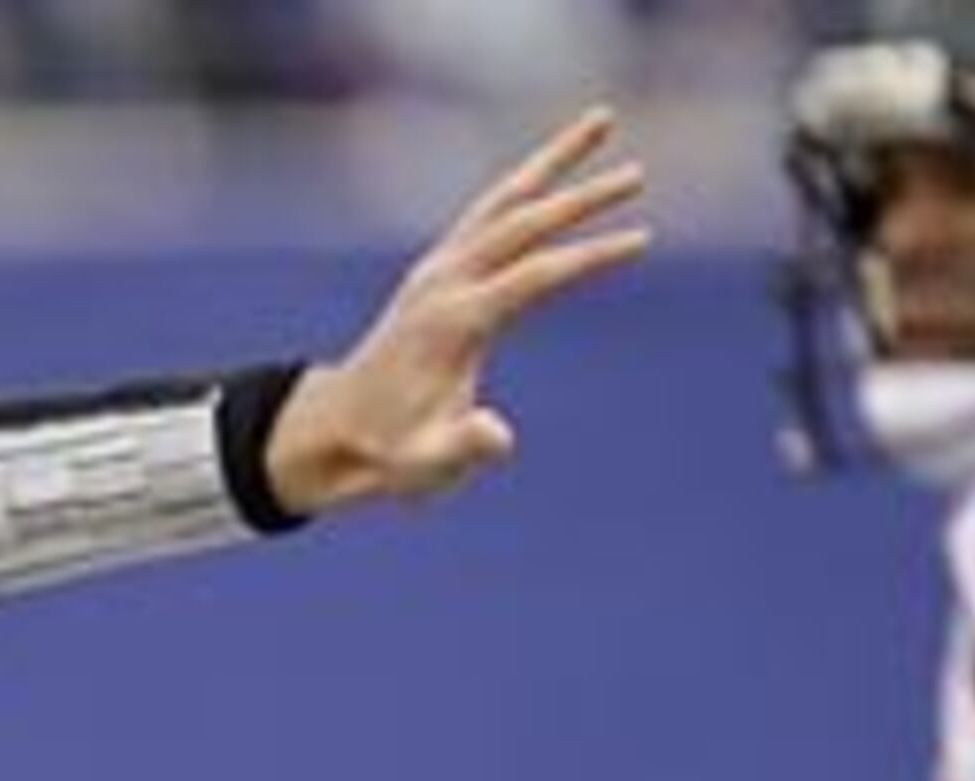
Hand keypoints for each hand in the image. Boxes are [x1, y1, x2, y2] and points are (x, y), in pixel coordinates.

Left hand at [271, 108, 650, 516]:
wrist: (334, 434)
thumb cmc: (388, 455)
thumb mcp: (424, 467)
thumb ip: (463, 450)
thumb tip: (499, 437)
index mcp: (452, 323)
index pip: (532, 277)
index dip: (587, 259)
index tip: (640, 240)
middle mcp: (443, 284)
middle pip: (521, 224)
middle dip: (581, 199)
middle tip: (638, 175)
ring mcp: (437, 270)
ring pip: (503, 200)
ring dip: (553, 160)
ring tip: (602, 119)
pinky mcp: (437, 269)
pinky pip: (487, 213)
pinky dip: (524, 184)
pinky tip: (555, 165)